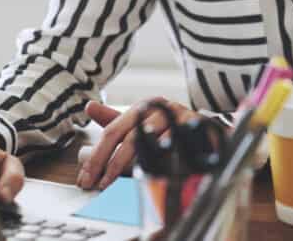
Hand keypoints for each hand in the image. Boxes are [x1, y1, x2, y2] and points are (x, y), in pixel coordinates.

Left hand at [77, 97, 200, 190]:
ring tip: (125, 183)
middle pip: (131, 138)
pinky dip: (165, 160)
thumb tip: (89, 107)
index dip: (98, 156)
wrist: (206, 127)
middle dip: (112, 165)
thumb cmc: (168, 127)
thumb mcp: (140, 122)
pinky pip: (177, 146)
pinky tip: (156, 173)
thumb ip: (114, 120)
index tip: (86, 179)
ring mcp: (179, 117)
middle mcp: (160, 108)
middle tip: (101, 185)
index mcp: (142, 106)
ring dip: (138, 166)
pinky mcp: (195, 127)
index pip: (113, 131)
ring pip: (154, 143)